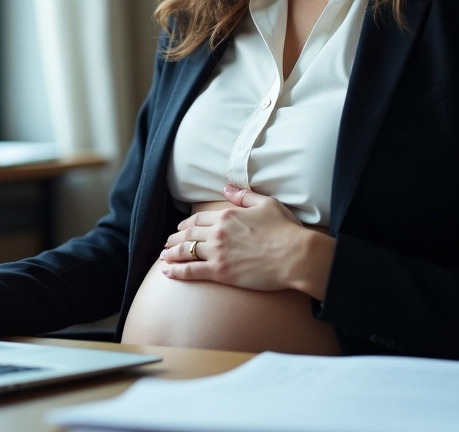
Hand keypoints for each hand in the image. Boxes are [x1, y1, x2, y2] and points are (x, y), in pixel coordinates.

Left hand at [159, 185, 309, 290]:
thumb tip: (226, 187)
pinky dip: (176, 271)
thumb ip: (243, 196)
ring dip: (171, 254)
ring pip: (185, 251)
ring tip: (164, 257)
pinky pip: (191, 271)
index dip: (186, 224)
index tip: (181, 228)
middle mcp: (218, 232)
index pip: (198, 219)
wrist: (295, 255)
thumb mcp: (266, 204)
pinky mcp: (220, 272)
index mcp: (227, 215)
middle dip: (175, 239)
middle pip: (188, 235)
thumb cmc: (285, 229)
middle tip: (167, 243)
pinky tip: (167, 272)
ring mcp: (217, 253)